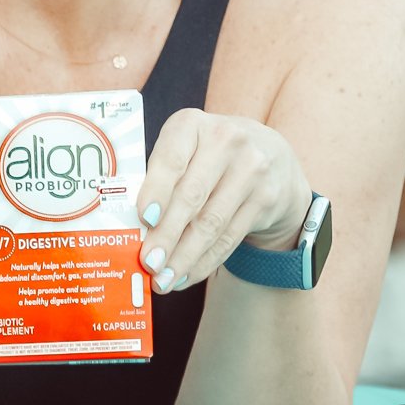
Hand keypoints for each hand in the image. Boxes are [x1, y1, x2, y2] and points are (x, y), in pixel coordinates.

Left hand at [134, 109, 309, 294]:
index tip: (144, 219)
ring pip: (212, 223)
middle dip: (167, 235)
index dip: (157, 189)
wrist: (271, 155)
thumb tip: (133, 231)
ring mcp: (252, 169)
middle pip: (192, 196)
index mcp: (192, 124)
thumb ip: (161, 178)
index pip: (172, 157)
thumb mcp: (185, 149)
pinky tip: (186, 276)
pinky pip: (230, 237)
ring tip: (163, 280)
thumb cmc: (207, 155)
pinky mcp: (266, 198)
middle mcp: (226, 141)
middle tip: (147, 264)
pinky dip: (205, 261)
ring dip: (184, 257)